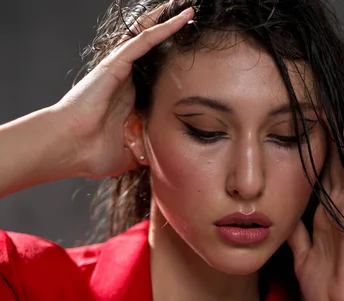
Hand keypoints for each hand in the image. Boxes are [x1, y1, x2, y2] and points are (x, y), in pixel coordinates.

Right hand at [55, 3, 193, 178]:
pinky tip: (181, 17)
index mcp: (126, 103)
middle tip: (190, 23)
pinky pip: (143, 40)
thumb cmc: (89, 153)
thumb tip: (157, 162)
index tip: (191, 66)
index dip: (169, 70)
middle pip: (152, 54)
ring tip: (188, 9)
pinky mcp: (115, 64)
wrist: (70, 148)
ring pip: (148, 39)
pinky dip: (162, 27)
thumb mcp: (127, 157)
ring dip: (168, 23)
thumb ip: (142, 154)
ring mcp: (119, 71)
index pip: (152, 80)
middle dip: (170, 38)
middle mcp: (124, 83)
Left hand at [287, 124, 343, 300]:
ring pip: (342, 168)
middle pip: (326, 172)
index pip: (313, 186)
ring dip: (336, 142)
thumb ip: (296, 238)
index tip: (289, 141)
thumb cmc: (326, 291)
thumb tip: (284, 221)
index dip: (304, 164)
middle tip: (307, 116)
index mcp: (322, 222)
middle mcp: (335, 213)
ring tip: (327, 112)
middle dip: (318, 146)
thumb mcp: (301, 259)